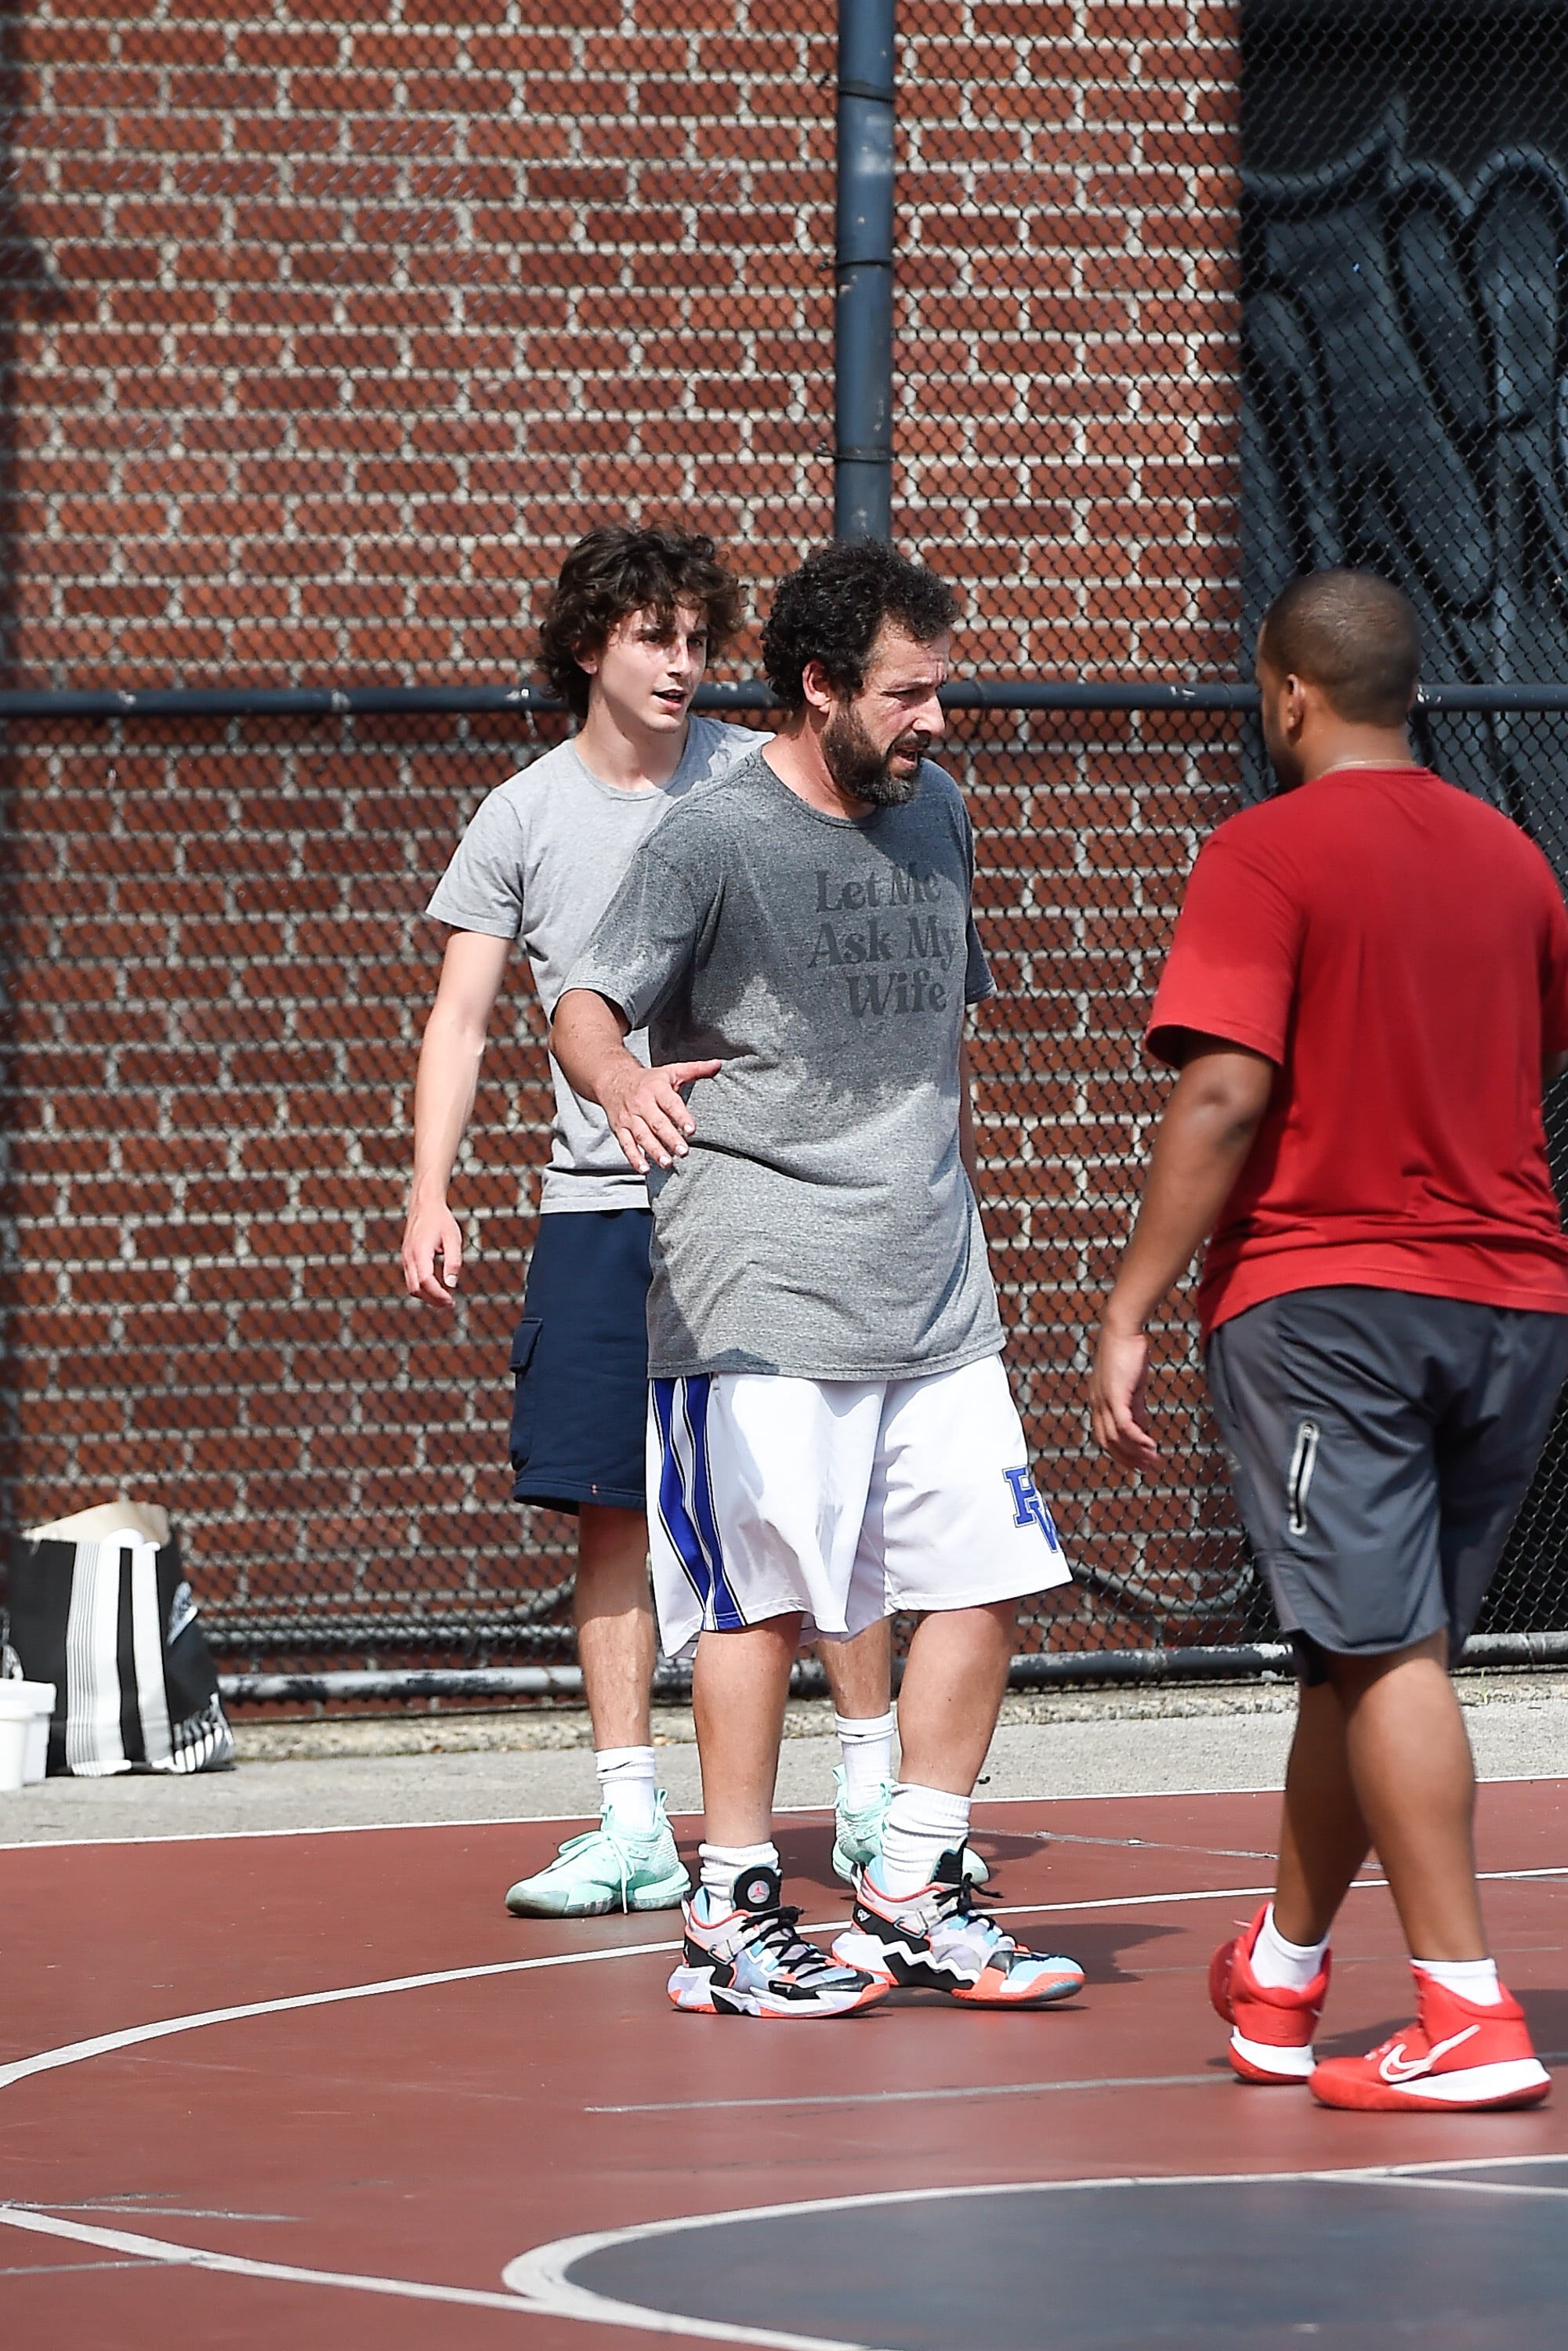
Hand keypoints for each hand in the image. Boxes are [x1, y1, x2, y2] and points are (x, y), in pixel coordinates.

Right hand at [402, 1194, 462, 1308]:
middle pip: (416, 1289)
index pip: (426, 1281)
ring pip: (412, 1287)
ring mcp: (405, 1258)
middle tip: (450, 1304)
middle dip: (433, 1300)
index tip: (452, 1301)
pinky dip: (423, 1289)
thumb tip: (452, 1285)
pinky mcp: (406, 1259)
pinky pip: (412, 1280)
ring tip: (445, 1299)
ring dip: (427, 1297)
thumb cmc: (441, 1220)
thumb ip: (453, 1262)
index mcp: (420, 1251)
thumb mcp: (453, 1239)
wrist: (424, 1205)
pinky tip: (437, 1289)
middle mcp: (409, 1257)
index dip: (438, 1295)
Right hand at [599, 1058, 721, 1174]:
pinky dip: (634, 1158)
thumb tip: (718, 1065)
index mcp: (656, 1088)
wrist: (614, 1080)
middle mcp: (642, 1103)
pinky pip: (626, 1144)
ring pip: (642, 1135)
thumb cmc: (649, 1080)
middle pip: (656, 1123)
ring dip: (654, 1150)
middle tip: (684, 1152)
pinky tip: (645, 1168)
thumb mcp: (672, 1071)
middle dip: (670, 1138)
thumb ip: (695, 1070)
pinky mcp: (620, 1129)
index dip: (681, 1116)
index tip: (692, 1129)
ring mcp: (629, 1117)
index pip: (670, 1103)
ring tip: (667, 1162)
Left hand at [1089, 1321, 1158, 1471]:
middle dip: (1127, 1458)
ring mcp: (1103, 1400)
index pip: (1104, 1436)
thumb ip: (1135, 1407)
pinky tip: (1150, 1445)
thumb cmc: (1128, 1352)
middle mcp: (1097, 1404)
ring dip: (1135, 1452)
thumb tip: (1141, 1426)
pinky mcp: (1114, 1395)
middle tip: (1147, 1467)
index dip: (1120, 1452)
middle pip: (1107, 1442)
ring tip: (1152, 1460)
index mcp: (1098, 1402)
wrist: (1122, 1328)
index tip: (1137, 1462)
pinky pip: (1124, 1425)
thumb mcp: (1132, 1385)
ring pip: (1116, 1437)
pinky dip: (1137, 1439)